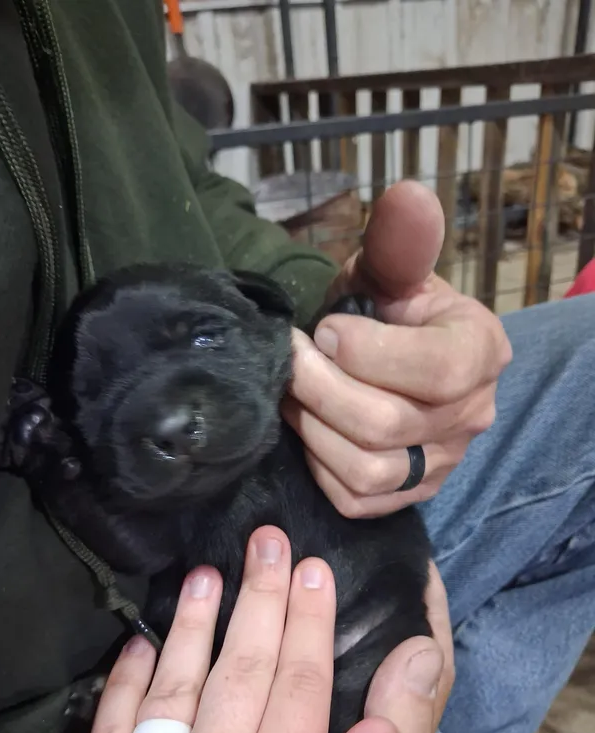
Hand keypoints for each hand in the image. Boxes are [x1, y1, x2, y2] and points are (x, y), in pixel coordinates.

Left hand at [73, 526, 451, 732]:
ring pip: (172, 688)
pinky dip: (122, 686)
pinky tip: (134, 648)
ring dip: (190, 626)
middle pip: (241, 671)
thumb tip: (411, 674)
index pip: (298, 685)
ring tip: (204, 575)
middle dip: (259, 600)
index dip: (309, 622)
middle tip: (267, 539)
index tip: (313, 567)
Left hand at [283, 181, 512, 517]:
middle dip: (317, 388)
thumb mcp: (391, 271)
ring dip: (311, 428)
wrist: (392, 357)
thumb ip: (399, 242)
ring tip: (291, 393)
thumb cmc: (388, 311)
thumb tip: (407, 195)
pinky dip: (318, 467)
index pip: (436, 369)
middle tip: (288, 359)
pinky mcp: (411, 495)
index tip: (324, 328)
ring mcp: (443, 463)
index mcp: (481, 352)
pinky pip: (355, 500)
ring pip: (367, 470)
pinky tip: (309, 430)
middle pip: (385, 424)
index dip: (366, 352)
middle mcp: (472, 414)